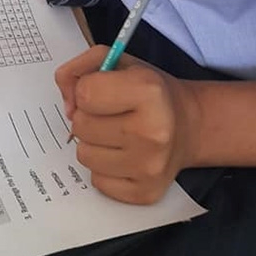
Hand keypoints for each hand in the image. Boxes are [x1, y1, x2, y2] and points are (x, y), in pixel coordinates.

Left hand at [55, 45, 200, 203]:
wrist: (189, 125)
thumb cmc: (149, 92)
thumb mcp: (118, 63)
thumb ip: (80, 69)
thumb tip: (66, 104)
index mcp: (148, 91)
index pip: (85, 94)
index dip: (86, 90)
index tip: (102, 91)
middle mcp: (152, 131)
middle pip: (81, 126)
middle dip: (88, 117)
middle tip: (111, 114)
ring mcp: (150, 166)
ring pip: (84, 156)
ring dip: (93, 144)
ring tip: (116, 133)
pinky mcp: (145, 192)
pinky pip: (97, 180)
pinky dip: (103, 168)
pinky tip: (123, 154)